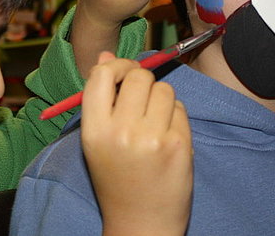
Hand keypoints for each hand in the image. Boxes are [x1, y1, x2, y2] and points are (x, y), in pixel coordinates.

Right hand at [81, 53, 192, 235]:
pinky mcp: (178, 143)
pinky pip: (180, 108)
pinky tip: (167, 137)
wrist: (141, 223)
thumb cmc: (117, 178)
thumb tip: (106, 55)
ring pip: (164, 89)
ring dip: (161, 99)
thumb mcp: (98, 140)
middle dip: (142, 83)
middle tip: (142, 102)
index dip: (116, 66)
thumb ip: (100, 98)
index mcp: (94, 129)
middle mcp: (121, 131)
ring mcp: (152, 137)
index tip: (123, 75)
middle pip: (138, 77)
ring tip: (154, 123)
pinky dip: (175, 117)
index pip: (102, 75)